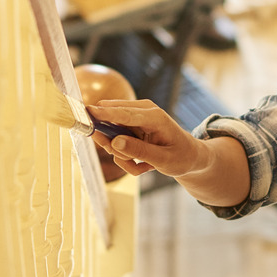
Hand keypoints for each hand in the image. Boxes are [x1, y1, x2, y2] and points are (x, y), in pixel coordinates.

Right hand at [85, 100, 210, 177]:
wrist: (190, 157)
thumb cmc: (181, 157)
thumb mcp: (163, 160)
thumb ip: (138, 151)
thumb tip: (114, 142)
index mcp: (154, 116)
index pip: (123, 113)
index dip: (104, 113)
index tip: (86, 111)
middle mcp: (142, 112)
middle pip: (111, 121)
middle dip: (113, 145)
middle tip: (129, 161)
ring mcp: (135, 119)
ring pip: (111, 136)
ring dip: (122, 156)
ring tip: (143, 165)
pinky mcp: (130, 127)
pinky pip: (116, 143)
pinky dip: (126, 158)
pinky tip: (142, 163)